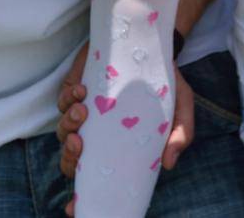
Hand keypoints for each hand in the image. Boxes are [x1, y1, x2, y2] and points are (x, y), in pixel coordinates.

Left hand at [60, 62, 197, 215]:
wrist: (153, 43)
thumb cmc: (167, 82)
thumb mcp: (181, 106)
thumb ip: (180, 133)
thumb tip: (168, 164)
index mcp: (118, 146)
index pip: (94, 179)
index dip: (82, 195)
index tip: (73, 207)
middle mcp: (97, 134)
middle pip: (71, 159)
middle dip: (70, 156)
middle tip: (79, 143)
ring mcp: (84, 112)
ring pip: (62, 131)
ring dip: (68, 124)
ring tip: (84, 108)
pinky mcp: (76, 88)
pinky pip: (62, 100)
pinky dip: (67, 98)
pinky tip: (82, 90)